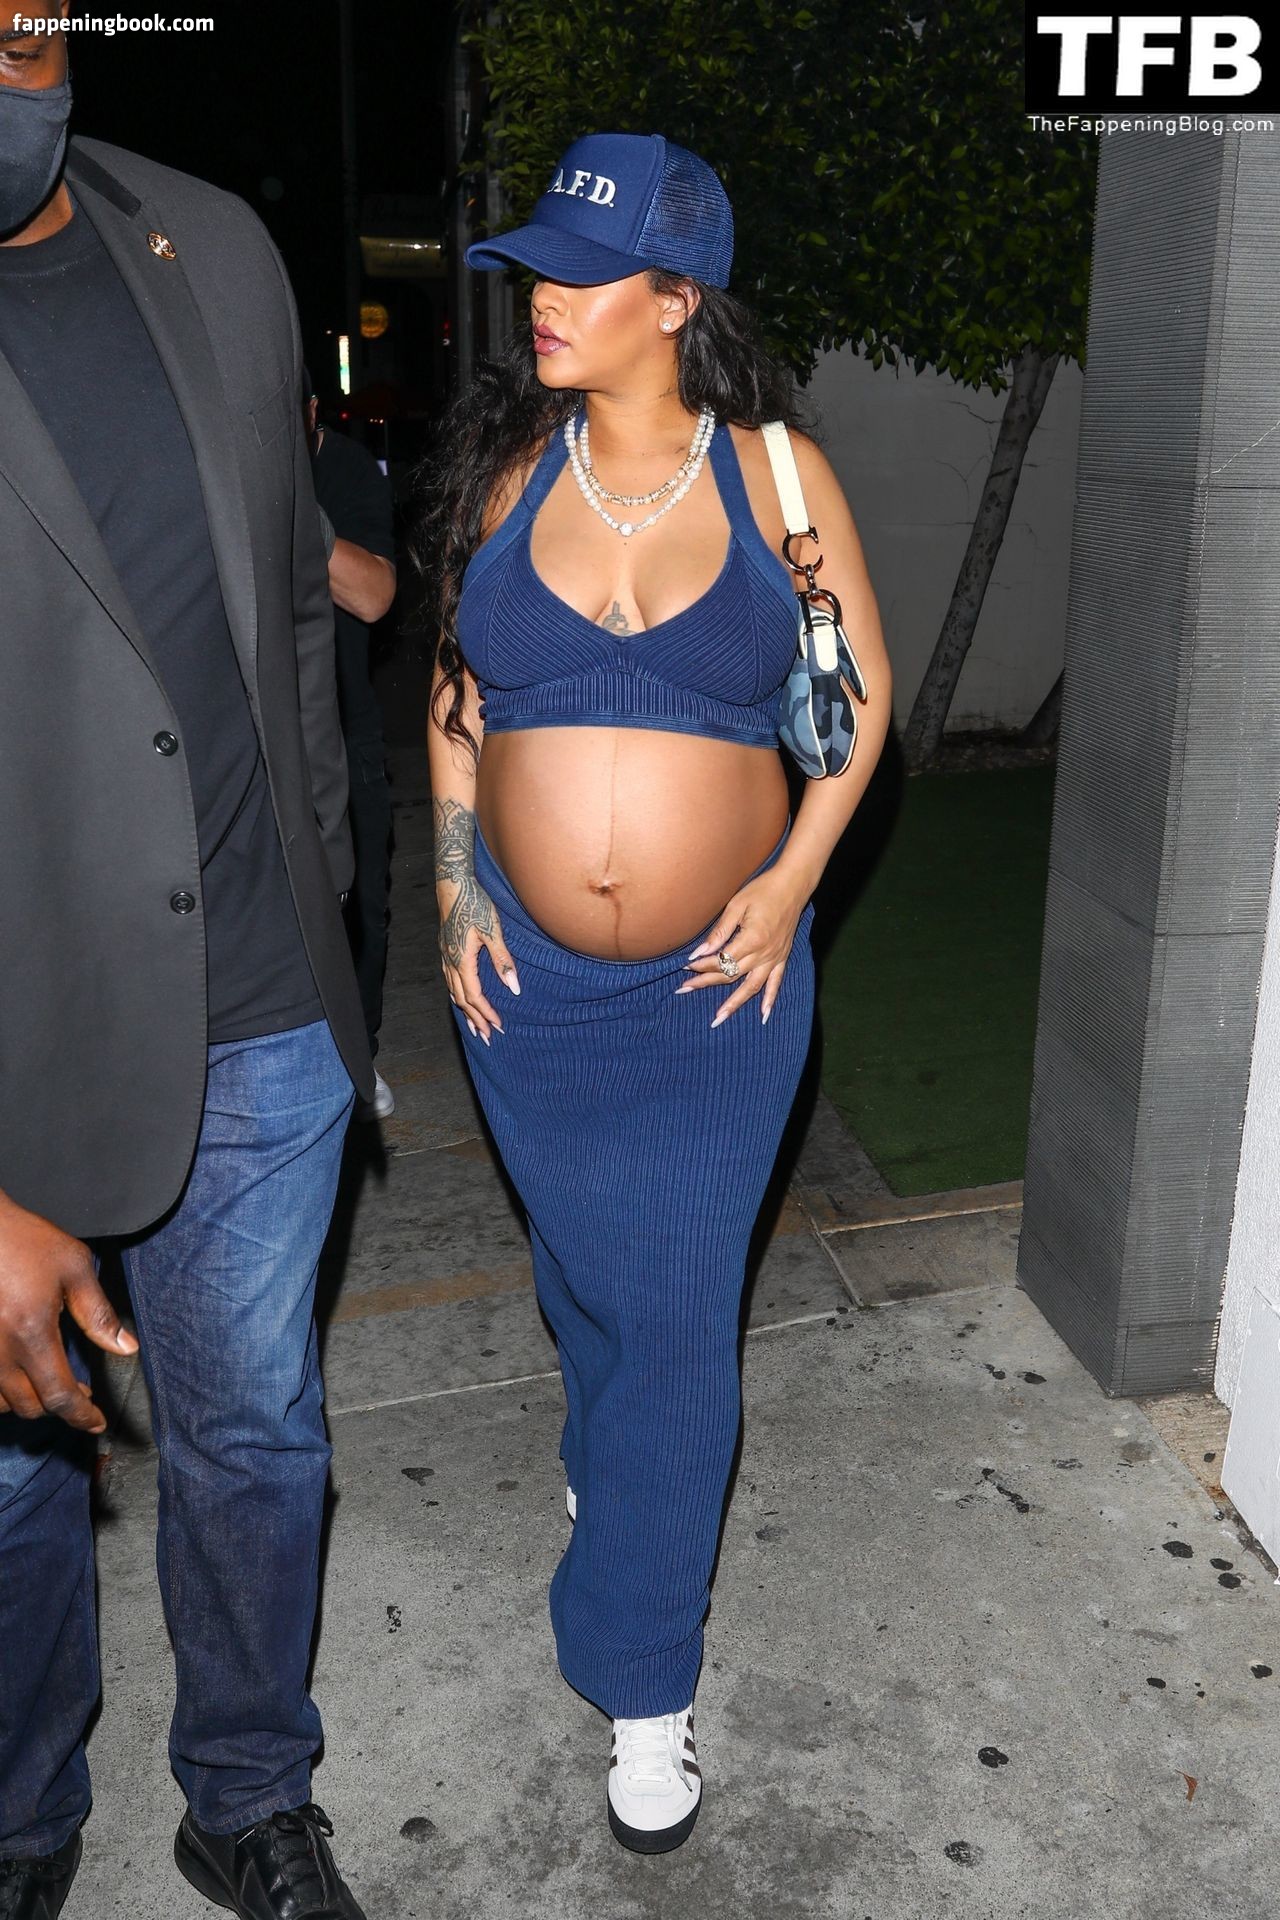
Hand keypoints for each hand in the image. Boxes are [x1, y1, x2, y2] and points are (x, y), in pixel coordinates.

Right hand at [0, 1192, 137, 1432]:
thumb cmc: (24, 1241)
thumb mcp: (73, 1267)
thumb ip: (98, 1312)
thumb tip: (126, 1348)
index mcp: (32, 1334)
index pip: (60, 1396)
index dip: (82, 1416)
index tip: (97, 1422)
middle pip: (30, 1406)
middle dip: (60, 1406)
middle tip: (81, 1393)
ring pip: (1, 1403)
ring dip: (28, 1401)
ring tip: (48, 1383)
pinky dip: (2, 1392)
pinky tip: (18, 1374)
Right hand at [438, 873, 520, 1044]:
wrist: (453, 885)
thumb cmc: (475, 904)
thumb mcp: (493, 931)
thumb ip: (503, 960)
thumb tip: (514, 987)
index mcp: (462, 961)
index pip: (474, 996)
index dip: (487, 1013)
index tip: (499, 1026)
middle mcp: (450, 962)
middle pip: (461, 999)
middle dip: (475, 1019)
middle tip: (487, 1037)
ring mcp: (445, 956)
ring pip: (453, 992)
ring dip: (465, 1011)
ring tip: (474, 1026)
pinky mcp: (445, 949)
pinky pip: (450, 981)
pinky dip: (457, 995)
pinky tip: (461, 998)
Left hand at [677, 867, 808, 1025]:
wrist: (793, 885)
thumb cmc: (763, 890)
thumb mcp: (736, 905)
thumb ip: (719, 931)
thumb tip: (701, 952)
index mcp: (752, 939)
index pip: (721, 960)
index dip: (702, 965)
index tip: (685, 966)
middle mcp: (764, 953)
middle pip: (730, 975)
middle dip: (706, 983)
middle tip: (684, 989)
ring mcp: (774, 958)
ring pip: (751, 987)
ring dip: (734, 1004)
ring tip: (718, 1018)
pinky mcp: (782, 957)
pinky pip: (776, 983)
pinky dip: (770, 1000)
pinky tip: (763, 1015)